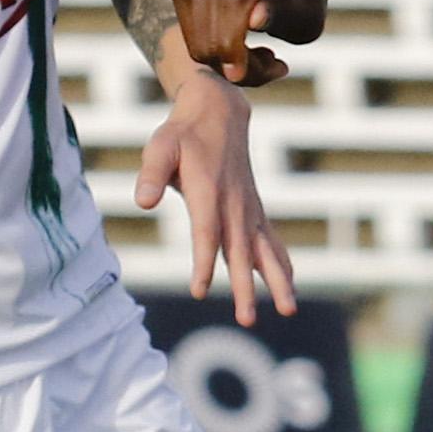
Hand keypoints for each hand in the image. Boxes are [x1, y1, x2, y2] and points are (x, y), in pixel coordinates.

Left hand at [137, 68, 298, 323]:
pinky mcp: (254, 210)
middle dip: (246, 287)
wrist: (220, 113)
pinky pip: (271, 242)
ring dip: (277, 281)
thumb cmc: (182, 133)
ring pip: (264, 251)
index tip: (200, 291)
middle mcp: (234, 204)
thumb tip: (143, 201)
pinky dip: (281, 264)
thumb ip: (151, 173)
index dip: (204, 263)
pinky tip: (289, 287)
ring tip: (288, 310)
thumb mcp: (160, 146)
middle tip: (248, 319)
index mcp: (209, 191)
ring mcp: (249, 208)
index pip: (207, 233)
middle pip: (240, 252)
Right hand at [171, 0, 322, 88]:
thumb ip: (286, 14)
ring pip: (195, 30)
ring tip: (263, 54)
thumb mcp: (311, 10)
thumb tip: (253, 20)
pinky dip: (211, 46)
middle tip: (272, 67)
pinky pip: (187, 28)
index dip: (230, 42)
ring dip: (224, 58)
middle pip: (210, 18)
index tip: (239, 75)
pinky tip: (241, 42)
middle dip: (232, 59)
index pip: (233, 0)